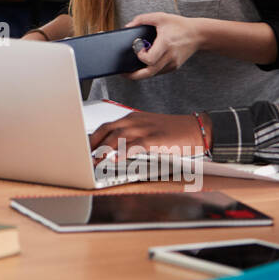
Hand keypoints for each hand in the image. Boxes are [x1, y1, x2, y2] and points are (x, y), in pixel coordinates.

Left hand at [89, 110, 205, 159]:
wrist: (196, 129)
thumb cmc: (171, 132)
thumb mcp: (146, 130)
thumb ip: (129, 137)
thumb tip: (110, 150)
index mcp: (132, 119)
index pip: (105, 126)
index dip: (92, 137)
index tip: (82, 149)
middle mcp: (135, 121)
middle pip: (107, 130)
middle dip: (92, 143)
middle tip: (83, 157)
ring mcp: (145, 129)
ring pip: (118, 137)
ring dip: (104, 149)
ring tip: (95, 161)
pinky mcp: (155, 139)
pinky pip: (136, 145)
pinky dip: (124, 152)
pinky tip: (116, 160)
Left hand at [124, 12, 202, 79]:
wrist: (198, 34)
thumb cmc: (180, 25)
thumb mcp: (160, 17)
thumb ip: (142, 19)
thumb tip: (128, 26)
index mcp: (166, 44)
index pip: (150, 59)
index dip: (140, 56)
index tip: (138, 49)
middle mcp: (170, 56)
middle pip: (149, 73)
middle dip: (134, 75)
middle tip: (124, 73)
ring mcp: (173, 63)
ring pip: (153, 74)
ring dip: (141, 73)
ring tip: (131, 70)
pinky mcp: (174, 66)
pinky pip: (159, 71)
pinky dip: (150, 70)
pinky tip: (144, 65)